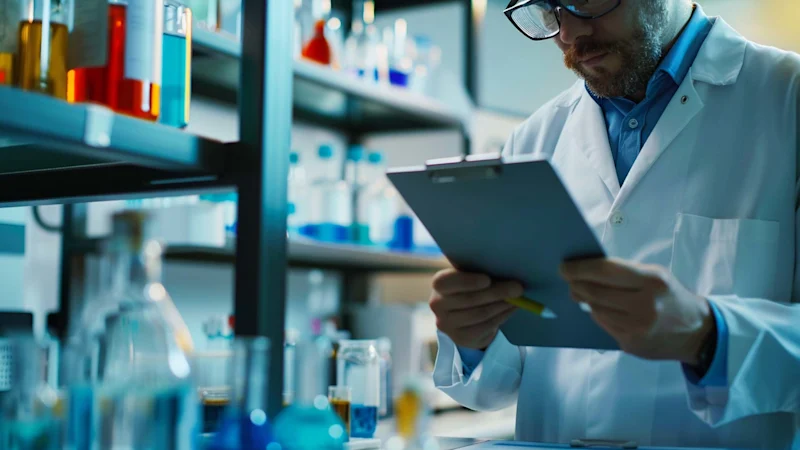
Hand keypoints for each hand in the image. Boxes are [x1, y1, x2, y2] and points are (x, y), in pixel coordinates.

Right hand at [430, 269, 523, 350]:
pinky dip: (502, 316)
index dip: (466, 281)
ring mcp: (447, 324)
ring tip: (518, 298)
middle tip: (518, 288)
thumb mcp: (470, 275)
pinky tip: (511, 309)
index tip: (487, 279)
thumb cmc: (470, 286)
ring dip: (502, 305)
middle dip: (497, 293)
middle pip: (469, 299)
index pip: (446, 282)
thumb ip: (481, 271)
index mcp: (439, 284)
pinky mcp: (460, 338)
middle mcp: (438, 305)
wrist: (463, 313)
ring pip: (480, 314)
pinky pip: (485, 327)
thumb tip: (507, 273)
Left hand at [560, 258, 713, 364]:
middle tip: (568, 279)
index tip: (564, 267)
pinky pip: (604, 325)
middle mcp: (645, 305)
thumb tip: (586, 270)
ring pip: (596, 310)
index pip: (606, 271)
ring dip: (585, 299)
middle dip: (576, 284)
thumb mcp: (656, 275)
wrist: (697, 332)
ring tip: (581, 292)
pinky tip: (599, 308)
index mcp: (652, 281)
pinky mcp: (631, 344)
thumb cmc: (671, 296)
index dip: (580, 268)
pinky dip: (597, 314)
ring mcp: (638, 328)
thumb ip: (625, 272)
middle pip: (596, 292)